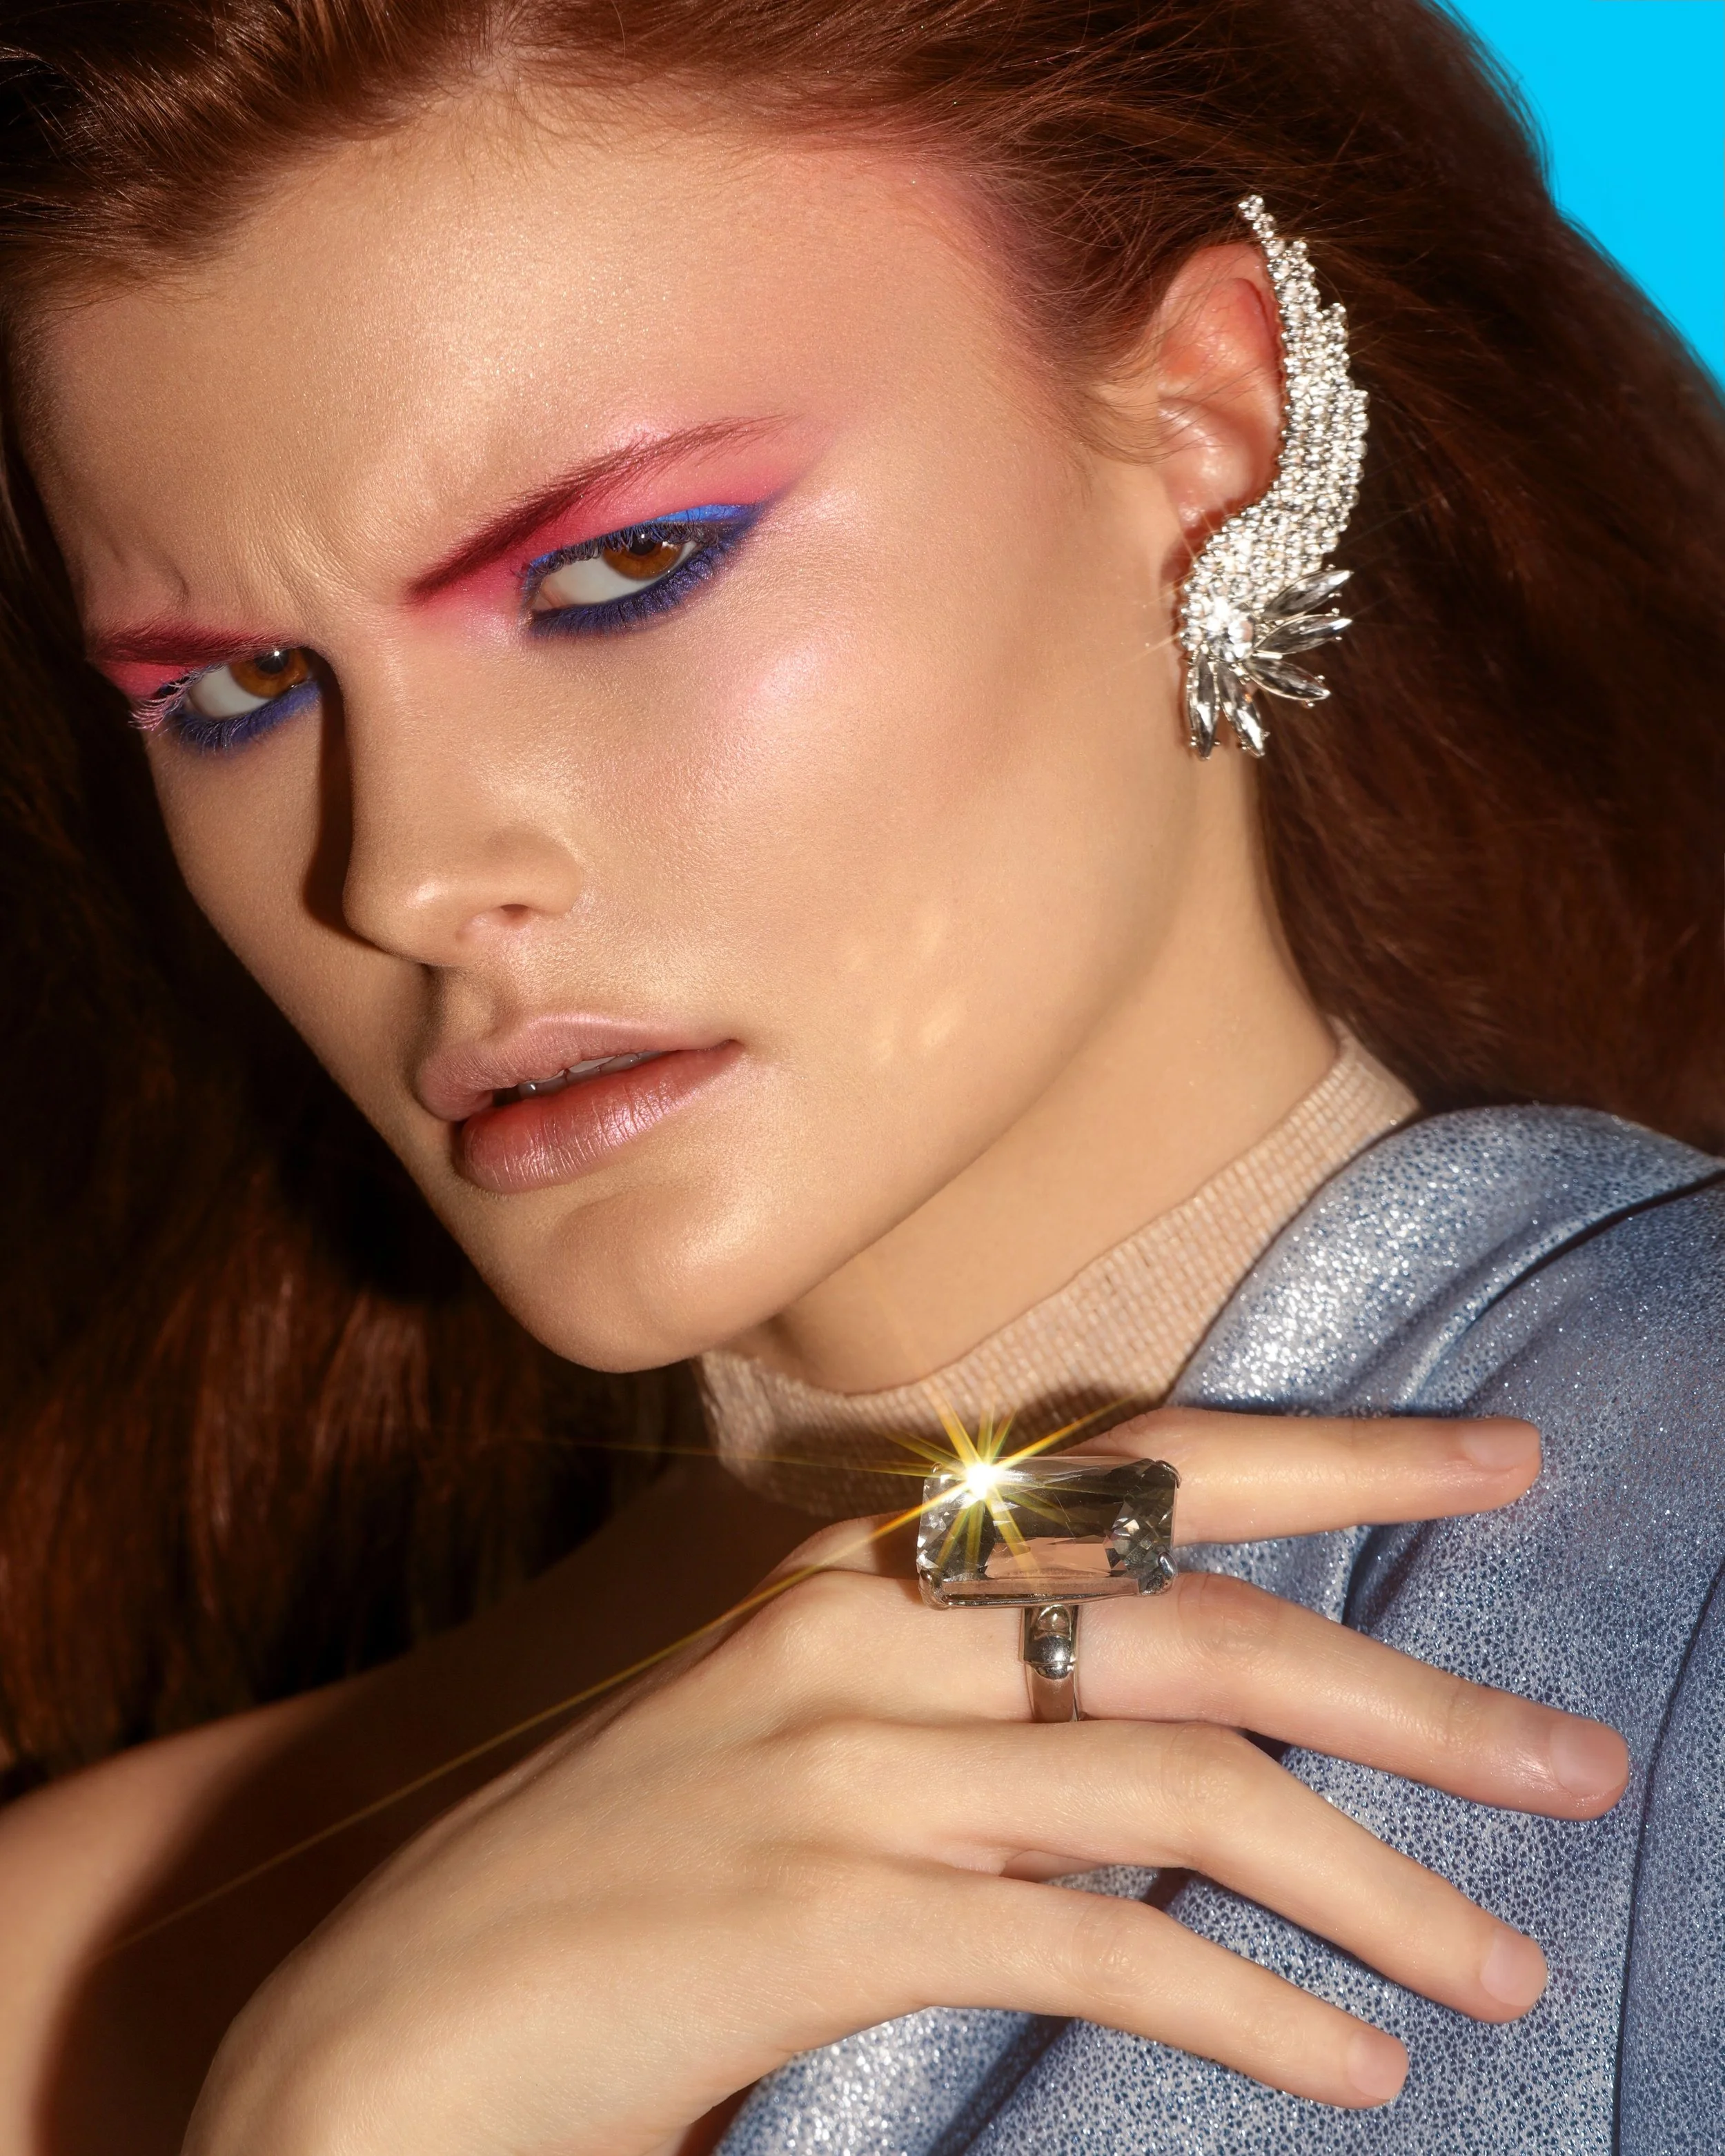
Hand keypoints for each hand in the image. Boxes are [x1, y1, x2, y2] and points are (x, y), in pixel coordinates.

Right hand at [184, 1411, 1626, 2155]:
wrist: (392, 2018)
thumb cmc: (621, 1867)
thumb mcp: (796, 1730)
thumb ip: (963, 1698)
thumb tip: (1183, 1742)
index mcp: (861, 1561)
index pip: (1141, 1464)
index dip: (1335, 1445)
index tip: (1501, 1452)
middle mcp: (861, 1626)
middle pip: (1202, 1623)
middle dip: (1413, 1684)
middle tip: (1575, 1757)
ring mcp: (839, 1764)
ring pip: (1181, 1791)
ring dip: (1373, 1886)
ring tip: (1504, 1968)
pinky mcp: (821, 1916)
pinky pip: (1097, 1950)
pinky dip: (1250, 2012)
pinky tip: (1355, 2070)